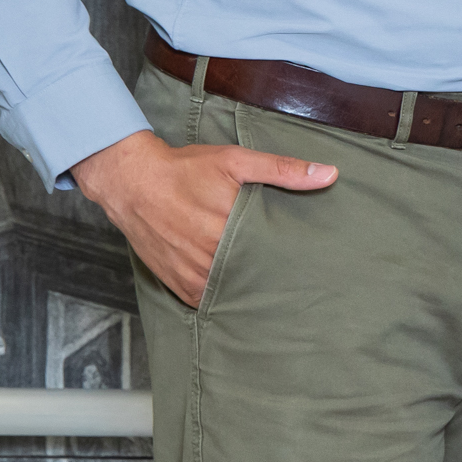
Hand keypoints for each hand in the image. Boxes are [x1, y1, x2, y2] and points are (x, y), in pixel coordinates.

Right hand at [74, 131, 335, 309]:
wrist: (131, 182)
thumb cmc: (184, 169)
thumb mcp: (235, 160)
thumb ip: (282, 169)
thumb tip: (329, 175)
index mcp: (229, 229)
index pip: (274, 255)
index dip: (292, 259)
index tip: (311, 261)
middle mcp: (210, 257)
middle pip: (254, 276)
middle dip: (273, 275)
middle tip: (298, 278)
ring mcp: (191, 274)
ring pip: (232, 291)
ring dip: (248, 288)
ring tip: (272, 287)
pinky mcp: (177, 284)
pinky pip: (206, 300)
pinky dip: (222, 296)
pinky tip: (239, 292)